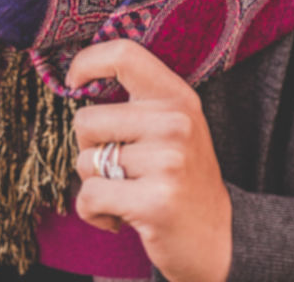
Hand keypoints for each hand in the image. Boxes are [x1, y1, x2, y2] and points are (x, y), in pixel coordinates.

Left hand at [69, 39, 231, 281]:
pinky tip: (117, 218)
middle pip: (87, 119)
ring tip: (124, 193)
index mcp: (178, 96)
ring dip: (93, 184)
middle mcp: (175, 122)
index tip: (74, 80)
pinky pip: (89, 196)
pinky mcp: (154, 201)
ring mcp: (167, 161)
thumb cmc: (182, 178)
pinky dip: (92, 213)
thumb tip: (78, 79)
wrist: (219, 237)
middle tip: (117, 168)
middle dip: (89, 148)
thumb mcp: (175, 126)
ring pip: (85, 161)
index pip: (124, 54)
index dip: (88, 61)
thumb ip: (140, 103)